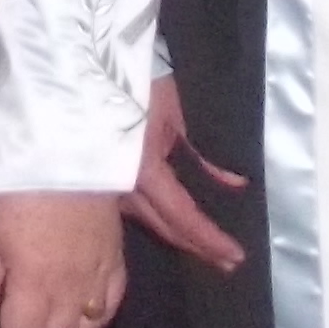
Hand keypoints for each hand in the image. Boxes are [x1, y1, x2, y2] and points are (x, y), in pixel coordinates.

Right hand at [123, 78, 250, 272]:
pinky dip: (162, 215)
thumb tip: (235, 184)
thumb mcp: (177, 117)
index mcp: (142, 172)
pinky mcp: (107, 178)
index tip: (235, 257)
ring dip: (180, 235)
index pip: (182, 216)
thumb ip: (203, 157)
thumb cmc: (139, 83)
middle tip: (228, 264)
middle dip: (198, 246)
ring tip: (209, 251)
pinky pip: (137, 205)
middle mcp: (123, 188)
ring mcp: (112, 186)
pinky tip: (183, 223)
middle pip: (166, 227)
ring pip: (151, 220)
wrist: (93, 63)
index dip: (209, 239)